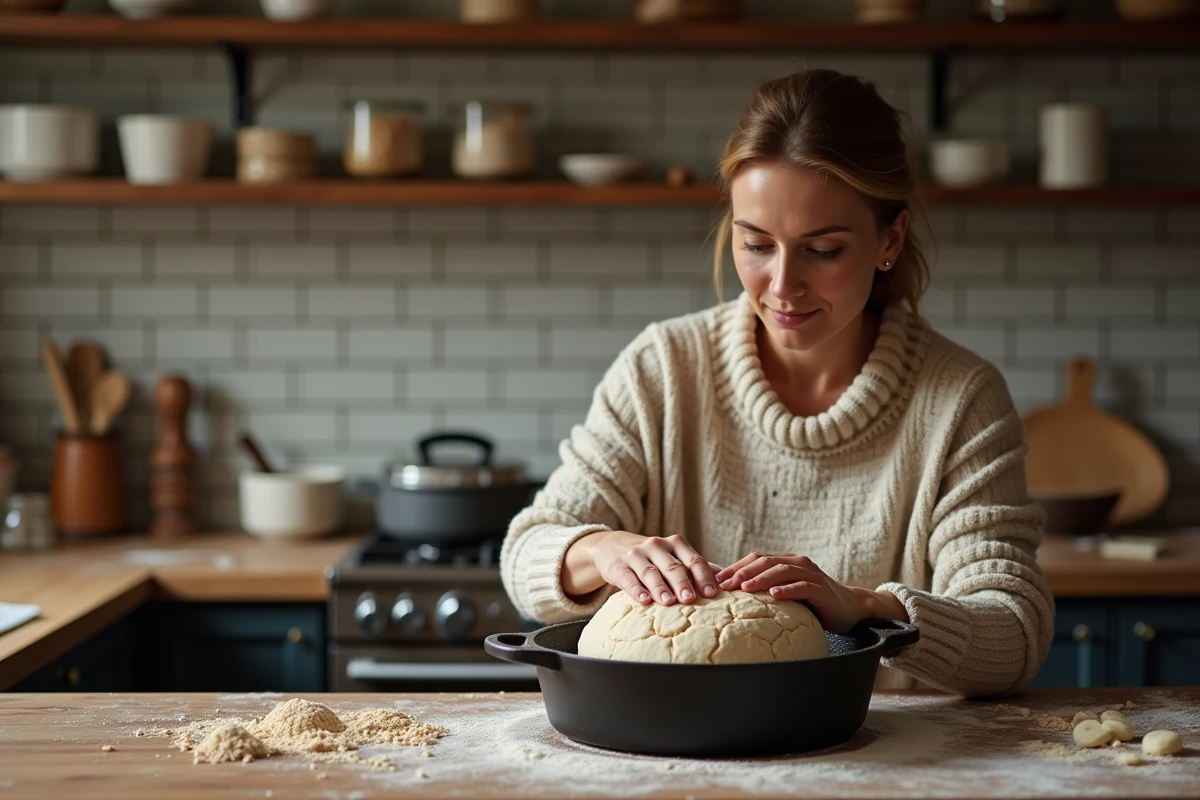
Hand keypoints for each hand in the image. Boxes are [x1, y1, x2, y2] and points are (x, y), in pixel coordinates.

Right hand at [590, 532, 719, 606]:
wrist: (613, 546)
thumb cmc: (653, 558)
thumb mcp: (675, 557)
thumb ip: (699, 568)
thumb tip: (731, 581)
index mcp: (675, 545)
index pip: (693, 560)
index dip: (703, 576)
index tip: (711, 593)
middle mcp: (656, 546)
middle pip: (673, 566)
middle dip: (682, 582)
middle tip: (690, 599)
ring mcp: (636, 555)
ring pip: (650, 572)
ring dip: (660, 588)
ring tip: (669, 602)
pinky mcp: (618, 566)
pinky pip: (628, 578)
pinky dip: (636, 589)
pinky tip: (644, 600)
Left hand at [715, 553, 906, 633]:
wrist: (849, 608)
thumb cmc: (812, 603)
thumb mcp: (786, 593)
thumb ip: (766, 590)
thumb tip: (733, 597)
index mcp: (785, 561)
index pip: (755, 559)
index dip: (735, 567)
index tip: (715, 580)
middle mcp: (797, 562)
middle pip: (765, 561)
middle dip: (742, 572)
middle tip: (724, 584)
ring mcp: (810, 574)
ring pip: (782, 570)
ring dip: (761, 578)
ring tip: (745, 588)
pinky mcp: (821, 588)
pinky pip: (803, 586)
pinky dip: (788, 589)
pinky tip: (775, 595)